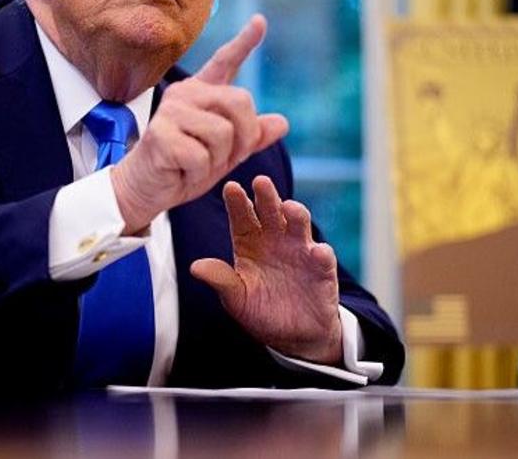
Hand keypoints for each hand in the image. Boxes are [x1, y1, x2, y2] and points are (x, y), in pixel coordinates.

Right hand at [109, 14, 288, 232]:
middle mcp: (184, 94)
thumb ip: (251, 137)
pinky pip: (202, 156)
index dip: (245, 41)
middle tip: (222, 157)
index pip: (225, 62)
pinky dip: (198, 173)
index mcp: (200, 93)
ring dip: (218, 159)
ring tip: (195, 163)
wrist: (146, 190)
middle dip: (243, 138)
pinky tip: (181, 171)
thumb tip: (283, 122)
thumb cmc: (184, 168)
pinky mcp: (160, 135)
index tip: (261, 21)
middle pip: (240, 102)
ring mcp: (170, 112)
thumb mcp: (225, 153)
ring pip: (223, 132)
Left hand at [191, 176, 343, 364]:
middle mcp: (275, 239)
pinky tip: (318, 252)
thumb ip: (220, 279)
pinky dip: (321, 254)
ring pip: (299, 225)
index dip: (237, 203)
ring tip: (289, 208)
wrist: (292, 336)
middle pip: (270, 212)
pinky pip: (322, 258)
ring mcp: (300, 251)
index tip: (231, 188)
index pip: (242, 217)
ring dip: (296, 214)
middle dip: (266, 196)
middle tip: (261, 182)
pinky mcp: (321, 269)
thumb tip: (195, 267)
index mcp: (250, 242)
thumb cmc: (260, 310)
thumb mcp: (235, 297)